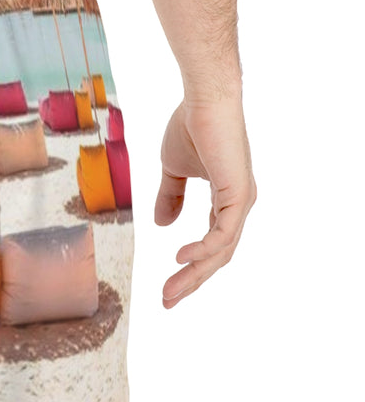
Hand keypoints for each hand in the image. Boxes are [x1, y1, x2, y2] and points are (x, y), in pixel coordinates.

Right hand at [155, 95, 256, 307]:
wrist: (203, 100)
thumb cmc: (191, 126)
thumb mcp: (173, 170)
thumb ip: (169, 197)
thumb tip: (160, 224)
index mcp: (227, 200)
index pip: (212, 244)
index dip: (190, 268)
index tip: (167, 287)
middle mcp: (239, 205)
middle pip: (218, 256)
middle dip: (191, 281)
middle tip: (166, 300)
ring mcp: (241, 201)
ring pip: (221, 251)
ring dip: (194, 274)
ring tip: (170, 290)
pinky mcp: (238, 195)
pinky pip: (223, 234)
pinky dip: (203, 250)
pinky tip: (182, 258)